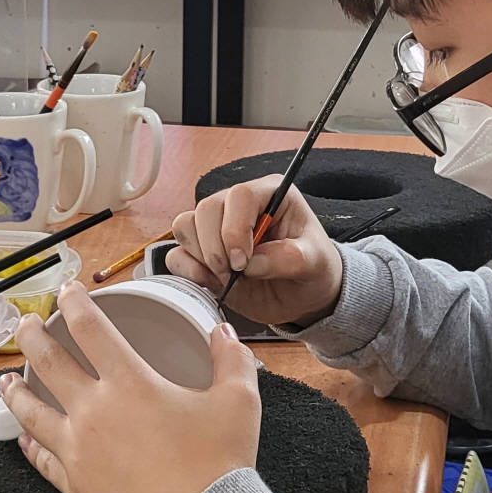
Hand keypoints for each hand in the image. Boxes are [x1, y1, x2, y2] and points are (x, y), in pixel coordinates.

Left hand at [1, 282, 263, 492]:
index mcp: (130, 383)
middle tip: (26, 325)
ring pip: (31, 413)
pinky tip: (23, 440)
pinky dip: (30, 447)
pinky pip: (42, 461)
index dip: (75, 302)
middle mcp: (94, 413)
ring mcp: (78, 452)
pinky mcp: (75, 489)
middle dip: (33, 337)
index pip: (90, 328)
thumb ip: (230, 360)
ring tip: (6, 380)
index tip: (67, 291)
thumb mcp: (238, 402)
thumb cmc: (221, 466)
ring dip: (16, 391)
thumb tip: (222, 333)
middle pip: (48, 363)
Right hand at [167, 175, 343, 327]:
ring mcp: (216, 228)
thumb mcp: (315, 263)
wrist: (301, 297)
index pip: (240, 196)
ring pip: (185, 226)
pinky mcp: (201, 253)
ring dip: (202, 257)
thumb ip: (290, 258)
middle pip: (206, 208)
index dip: (235, 228)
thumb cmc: (312, 270)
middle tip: (236, 272)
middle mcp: (238, 207)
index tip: (244, 260)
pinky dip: (188, 270)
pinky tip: (212, 282)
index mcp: (269, 194)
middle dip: (216, 247)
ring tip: (228, 277)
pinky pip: (176, 253)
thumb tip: (253, 263)